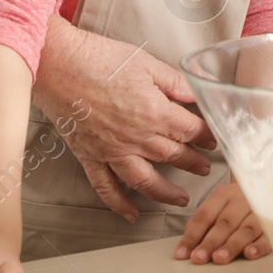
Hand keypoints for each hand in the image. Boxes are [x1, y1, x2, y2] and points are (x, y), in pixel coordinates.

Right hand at [33, 18, 218, 220]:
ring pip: (145, 180)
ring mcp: (112, 150)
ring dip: (166, 193)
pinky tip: (132, 214)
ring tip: (181, 199)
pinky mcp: (90, 156)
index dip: (206, 136)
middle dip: (193, 163)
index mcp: (154, 112)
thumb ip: (176, 83)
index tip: (214, 140)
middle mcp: (136, 137)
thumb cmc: (100, 58)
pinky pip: (107, 187)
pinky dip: (120, 204)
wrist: (58, 64)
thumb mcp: (147, 63)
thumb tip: (199, 94)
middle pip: (173, 155)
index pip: (191, 130)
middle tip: (205, 169)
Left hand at [174, 183, 271, 264]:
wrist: (272, 186)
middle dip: (210, 242)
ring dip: (232, 245)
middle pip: (224, 223)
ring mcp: (260, 212)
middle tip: (199, 258)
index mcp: (224, 195)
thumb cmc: (239, 204)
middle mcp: (242, 201)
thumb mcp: (220, 205)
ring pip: (245, 230)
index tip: (181, 254)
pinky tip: (249, 254)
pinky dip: (259, 245)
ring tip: (220, 258)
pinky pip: (268, 236)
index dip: (192, 235)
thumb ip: (203, 223)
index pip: (205, 216)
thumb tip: (188, 244)